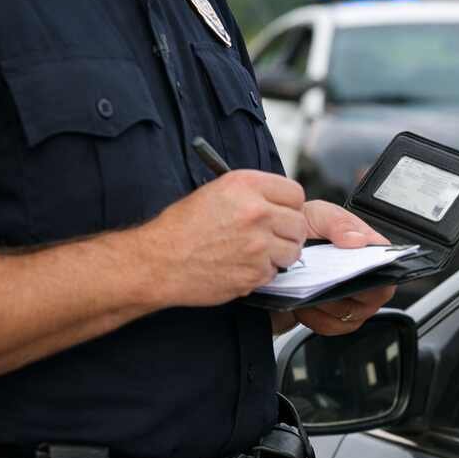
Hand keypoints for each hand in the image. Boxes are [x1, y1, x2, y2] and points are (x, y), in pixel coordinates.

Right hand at [139, 170, 306, 306]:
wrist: (159, 262)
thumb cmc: (180, 228)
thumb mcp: (215, 192)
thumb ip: (252, 194)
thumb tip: (278, 203)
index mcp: (246, 185)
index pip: (295, 193)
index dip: (289, 205)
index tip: (283, 212)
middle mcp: (256, 212)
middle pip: (299, 223)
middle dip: (288, 231)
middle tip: (272, 236)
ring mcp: (258, 244)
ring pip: (293, 250)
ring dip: (279, 254)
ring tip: (255, 252)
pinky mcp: (256, 272)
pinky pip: (275, 272)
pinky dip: (263, 272)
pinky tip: (242, 265)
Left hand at [284, 201, 395, 335]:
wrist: (273, 246)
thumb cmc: (302, 228)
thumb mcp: (318, 214)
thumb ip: (337, 223)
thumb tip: (358, 240)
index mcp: (369, 251)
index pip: (388, 267)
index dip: (377, 273)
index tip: (354, 272)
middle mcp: (366, 278)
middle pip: (372, 297)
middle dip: (345, 292)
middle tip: (322, 281)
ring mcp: (351, 301)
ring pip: (351, 315)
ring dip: (326, 306)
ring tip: (307, 288)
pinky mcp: (332, 318)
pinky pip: (331, 327)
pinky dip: (315, 318)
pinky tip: (302, 302)